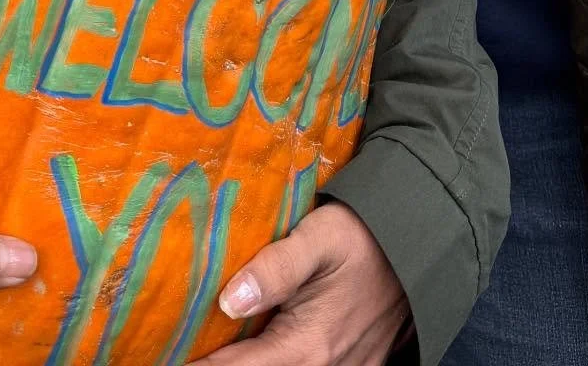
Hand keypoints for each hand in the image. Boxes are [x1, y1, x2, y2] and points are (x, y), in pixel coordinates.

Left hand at [205, 202, 409, 364]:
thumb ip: (275, 268)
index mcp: (308, 345)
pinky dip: (281, 362)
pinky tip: (260, 347)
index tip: (166, 355)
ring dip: (252, 364)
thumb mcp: (318, 237)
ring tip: (217, 349)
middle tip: (188, 349)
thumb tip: (228, 300)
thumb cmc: (363, 235)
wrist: (421, 244)